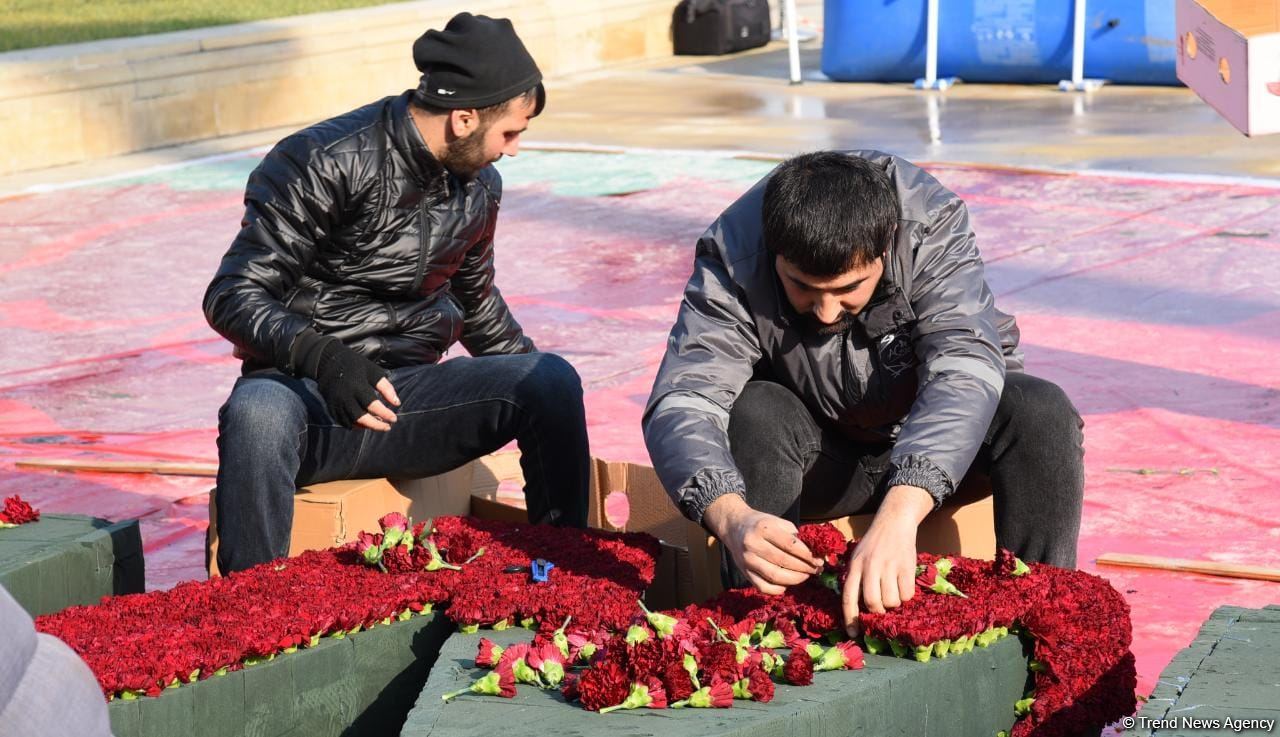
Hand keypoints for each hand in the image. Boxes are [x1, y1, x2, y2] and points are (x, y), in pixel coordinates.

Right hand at [310, 339, 400, 430]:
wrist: (328, 362)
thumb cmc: (355, 366)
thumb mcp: (373, 372)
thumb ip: (386, 387)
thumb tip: (397, 403)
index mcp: (357, 386)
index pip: (373, 405)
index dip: (385, 414)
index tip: (394, 419)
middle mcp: (346, 397)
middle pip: (361, 417)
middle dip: (376, 425)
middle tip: (387, 427)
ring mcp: (337, 403)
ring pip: (352, 422)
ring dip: (366, 426)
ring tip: (378, 424)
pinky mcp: (331, 406)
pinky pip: (343, 421)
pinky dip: (354, 425)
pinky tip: (364, 424)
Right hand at [703, 494, 822, 594]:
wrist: (734, 527)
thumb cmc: (761, 524)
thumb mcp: (777, 522)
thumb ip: (795, 536)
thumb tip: (816, 554)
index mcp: (764, 528)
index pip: (790, 545)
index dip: (807, 555)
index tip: (818, 560)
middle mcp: (753, 544)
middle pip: (784, 562)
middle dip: (804, 568)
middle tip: (816, 570)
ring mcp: (747, 560)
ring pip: (775, 576)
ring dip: (795, 579)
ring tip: (805, 576)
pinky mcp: (744, 572)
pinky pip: (764, 587)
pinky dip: (779, 589)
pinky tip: (788, 583)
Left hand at [842, 485, 933, 635]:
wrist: (894, 521)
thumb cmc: (874, 544)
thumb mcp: (857, 557)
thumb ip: (856, 579)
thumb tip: (858, 610)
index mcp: (855, 566)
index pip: (849, 598)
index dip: (851, 619)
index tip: (853, 634)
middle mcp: (870, 566)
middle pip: (873, 603)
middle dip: (878, 611)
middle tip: (882, 607)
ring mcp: (889, 566)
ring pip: (892, 601)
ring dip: (894, 603)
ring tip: (893, 591)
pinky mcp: (907, 566)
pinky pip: (907, 594)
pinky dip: (906, 595)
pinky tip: (903, 584)